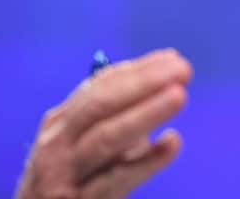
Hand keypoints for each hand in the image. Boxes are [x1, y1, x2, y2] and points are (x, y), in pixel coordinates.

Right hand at [15, 48, 192, 198]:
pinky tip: (172, 142)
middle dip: (142, 83)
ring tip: (179, 96)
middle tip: (182, 69)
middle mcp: (57, 144)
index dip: (139, 70)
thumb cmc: (76, 180)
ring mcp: (64, 176)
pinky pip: (115, 181)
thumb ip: (120, 110)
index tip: (174, 58)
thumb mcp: (88, 144)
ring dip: (144, 115)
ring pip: (105, 140)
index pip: (101, 86)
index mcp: (62, 122)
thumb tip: (166, 68)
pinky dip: (146, 162)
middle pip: (100, 106)